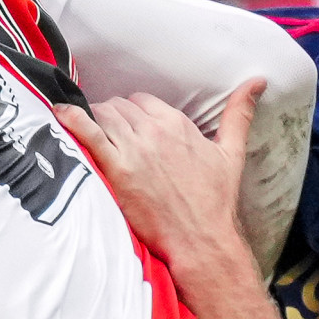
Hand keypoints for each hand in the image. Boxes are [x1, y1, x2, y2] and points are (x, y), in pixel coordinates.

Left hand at [52, 80, 266, 291]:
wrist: (201, 238)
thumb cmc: (215, 200)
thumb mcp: (231, 152)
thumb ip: (240, 113)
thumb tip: (258, 80)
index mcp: (177, 123)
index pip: (141, 101)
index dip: (132, 114)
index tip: (129, 129)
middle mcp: (155, 131)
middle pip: (118, 107)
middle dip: (111, 119)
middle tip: (108, 139)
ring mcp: (134, 149)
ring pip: (103, 116)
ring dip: (94, 122)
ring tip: (90, 136)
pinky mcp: (117, 170)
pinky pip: (89, 134)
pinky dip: (73, 120)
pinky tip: (60, 112)